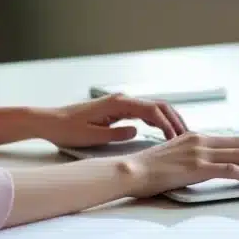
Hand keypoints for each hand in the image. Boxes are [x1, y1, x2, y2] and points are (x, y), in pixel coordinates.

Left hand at [37, 94, 189, 147]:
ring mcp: (121, 103)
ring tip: (180, 136)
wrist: (50, 121)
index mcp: (118, 103)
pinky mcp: (118, 109)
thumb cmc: (67, 129)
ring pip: (153, 108)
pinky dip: (158, 121)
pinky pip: (144, 112)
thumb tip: (137, 132)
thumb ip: (116, 134)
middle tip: (188, 136)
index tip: (176, 139)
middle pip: (158, 106)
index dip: (167, 125)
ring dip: (168, 120)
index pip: (152, 111)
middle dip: (175, 120)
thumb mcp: (92, 136)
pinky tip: (163, 132)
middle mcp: (122, 100)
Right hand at [122, 133, 238, 196]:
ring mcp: (200, 152)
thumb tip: (206, 168)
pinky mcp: (198, 166)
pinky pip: (232, 168)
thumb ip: (190, 158)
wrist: (131, 171)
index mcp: (194, 137)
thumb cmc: (146, 169)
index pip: (230, 140)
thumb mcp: (172, 157)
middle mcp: (199, 140)